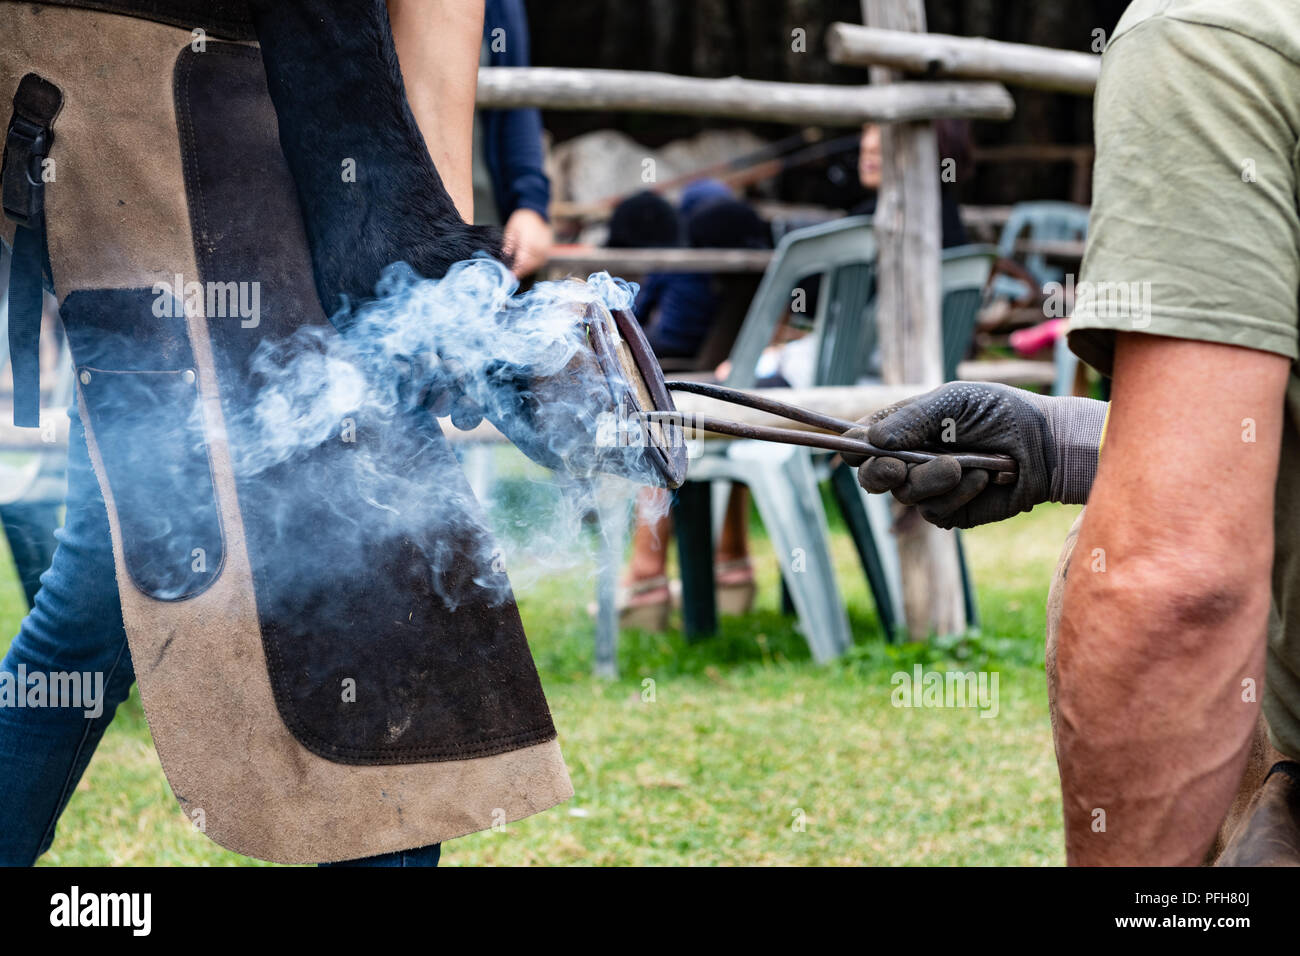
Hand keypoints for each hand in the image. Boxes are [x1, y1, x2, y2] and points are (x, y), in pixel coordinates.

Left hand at [502, 207, 552, 278]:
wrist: (537, 212)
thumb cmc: (523, 219)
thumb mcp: (512, 229)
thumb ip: (509, 244)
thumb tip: (506, 256)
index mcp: (530, 244)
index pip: (522, 263)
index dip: (515, 272)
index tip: (509, 277)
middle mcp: (540, 249)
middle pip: (529, 267)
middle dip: (520, 272)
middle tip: (512, 277)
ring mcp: (545, 251)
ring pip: (536, 266)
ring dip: (527, 270)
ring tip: (518, 273)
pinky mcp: (548, 251)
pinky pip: (540, 262)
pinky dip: (533, 266)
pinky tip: (526, 267)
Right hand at [843, 382, 1105, 528]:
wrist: (1046, 445)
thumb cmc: (1000, 412)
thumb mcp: (954, 401)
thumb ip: (912, 418)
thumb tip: (872, 439)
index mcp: (902, 429)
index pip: (860, 441)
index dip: (853, 446)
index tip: (861, 446)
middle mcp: (908, 460)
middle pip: (870, 476)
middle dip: (879, 473)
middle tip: (896, 468)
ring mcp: (927, 488)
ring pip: (904, 495)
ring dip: (930, 480)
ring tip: (963, 465)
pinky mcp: (949, 512)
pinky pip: (935, 512)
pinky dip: (958, 494)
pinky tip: (982, 478)